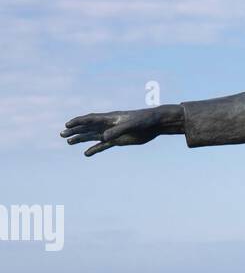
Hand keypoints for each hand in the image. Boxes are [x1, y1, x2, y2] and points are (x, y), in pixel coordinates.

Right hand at [60, 104, 183, 155]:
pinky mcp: (118, 140)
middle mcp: (108, 125)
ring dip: (81, 139)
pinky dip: (94, 149)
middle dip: (75, 131)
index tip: (67, 125)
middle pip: (88, 128)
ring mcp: (112, 132)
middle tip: (62, 134)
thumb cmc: (144, 120)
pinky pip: (103, 146)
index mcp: (109, 118)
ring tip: (68, 142)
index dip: (78, 122)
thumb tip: (104, 138)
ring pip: (93, 136)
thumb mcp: (130, 125)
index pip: (90, 119)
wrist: (154, 124)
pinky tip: (86, 154)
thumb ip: (117, 131)